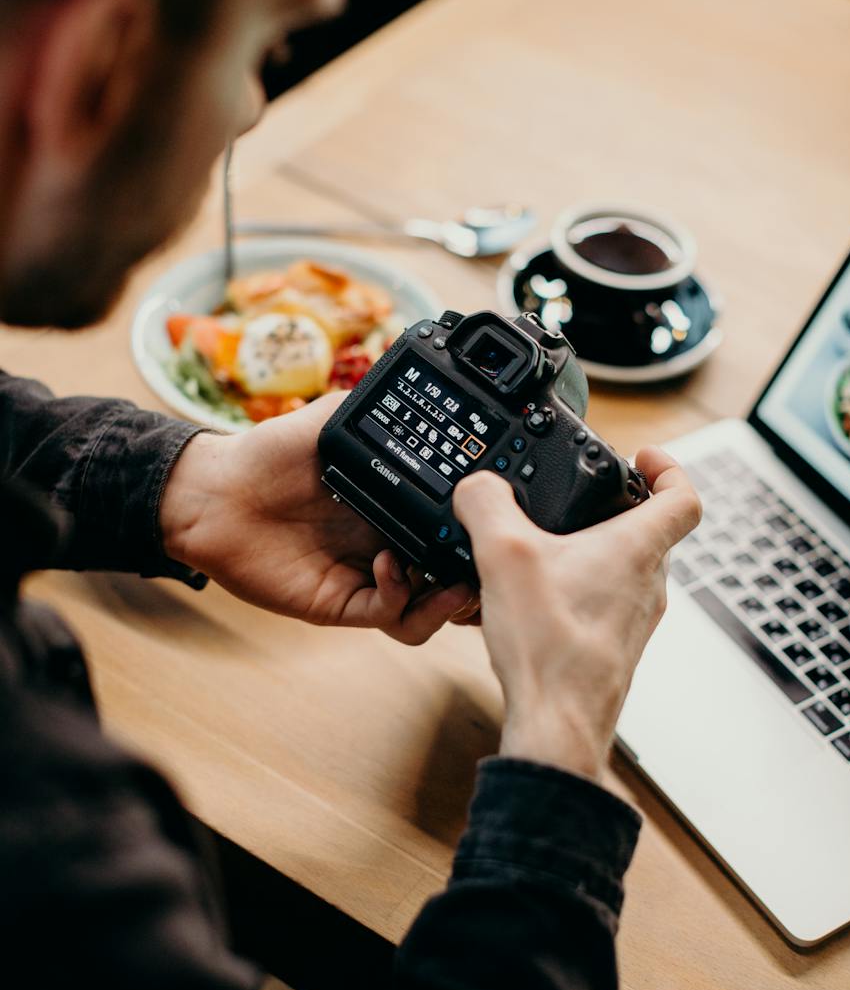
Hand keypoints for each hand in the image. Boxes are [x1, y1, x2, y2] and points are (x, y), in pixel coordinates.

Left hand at [160, 393, 477, 643]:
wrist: (213, 493)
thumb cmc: (264, 454)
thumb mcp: (328, 419)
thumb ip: (370, 405)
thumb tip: (411, 376)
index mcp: (391, 505)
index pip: (447, 526)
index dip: (474, 529)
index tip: (494, 514)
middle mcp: (386, 544)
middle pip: (448, 574)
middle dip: (475, 573)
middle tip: (489, 555)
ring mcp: (366, 577)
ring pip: (426, 609)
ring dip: (447, 600)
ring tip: (456, 578)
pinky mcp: (341, 603)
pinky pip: (387, 613)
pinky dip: (400, 595)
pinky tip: (391, 564)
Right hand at [452, 448, 700, 780]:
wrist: (557, 723)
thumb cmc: (551, 648)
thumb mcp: (503, 555)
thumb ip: (487, 505)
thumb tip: (478, 486)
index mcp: (638, 549)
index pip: (684, 496)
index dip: (668, 466)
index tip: (641, 457)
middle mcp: (647, 584)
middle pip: (650, 531)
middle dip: (615, 508)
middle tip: (578, 499)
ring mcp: (634, 619)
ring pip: (625, 570)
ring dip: (590, 553)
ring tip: (542, 551)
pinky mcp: (613, 647)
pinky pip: (602, 605)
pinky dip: (573, 591)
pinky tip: (528, 602)